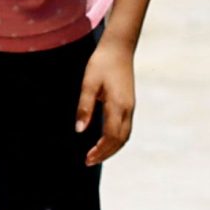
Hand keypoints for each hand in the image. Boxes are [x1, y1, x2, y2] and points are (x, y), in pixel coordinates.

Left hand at [76, 39, 135, 165]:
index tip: (87, 158)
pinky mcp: (129, 103)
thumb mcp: (88, 83)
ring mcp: (130, 106)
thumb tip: (79, 130)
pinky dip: (116, 139)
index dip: (100, 150)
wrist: (119, 47)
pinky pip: (125, 128)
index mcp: (117, 105)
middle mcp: (127, 109)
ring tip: (97, 155)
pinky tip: (105, 140)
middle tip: (89, 161)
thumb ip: (84, 107)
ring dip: (112, 148)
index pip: (111, 136)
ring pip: (125, 135)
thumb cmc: (101, 63)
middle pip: (120, 140)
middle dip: (106, 153)